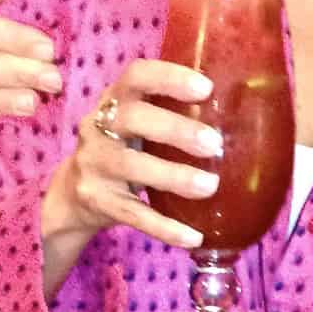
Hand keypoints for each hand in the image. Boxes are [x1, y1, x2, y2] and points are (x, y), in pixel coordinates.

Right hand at [41, 61, 220, 275]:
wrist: (72, 193)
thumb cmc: (123, 144)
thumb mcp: (135, 119)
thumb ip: (169, 109)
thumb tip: (239, 109)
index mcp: (114, 99)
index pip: (136, 75)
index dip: (169, 77)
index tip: (205, 88)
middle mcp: (98, 128)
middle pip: (132, 119)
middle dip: (175, 129)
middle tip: (213, 143)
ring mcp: (94, 166)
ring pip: (132, 167)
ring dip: (174, 177)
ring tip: (210, 186)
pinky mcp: (97, 202)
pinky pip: (133, 215)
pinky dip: (165, 227)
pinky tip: (194, 236)